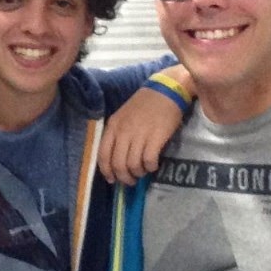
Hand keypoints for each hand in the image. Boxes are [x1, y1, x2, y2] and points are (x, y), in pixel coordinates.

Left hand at [98, 66, 191, 184]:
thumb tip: (117, 159)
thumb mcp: (123, 116)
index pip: (103, 155)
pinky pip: (149, 161)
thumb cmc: (144, 104)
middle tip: (130, 181)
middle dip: (124, 177)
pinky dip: (150, 167)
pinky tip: (153, 165)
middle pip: (118, 164)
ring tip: (143, 172)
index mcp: (113, 126)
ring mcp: (140, 134)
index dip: (107, 171)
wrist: (166, 90)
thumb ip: (118, 135)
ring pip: (133, 165)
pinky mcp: (156, 137)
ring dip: (138, 173)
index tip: (112, 179)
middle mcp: (124, 131)